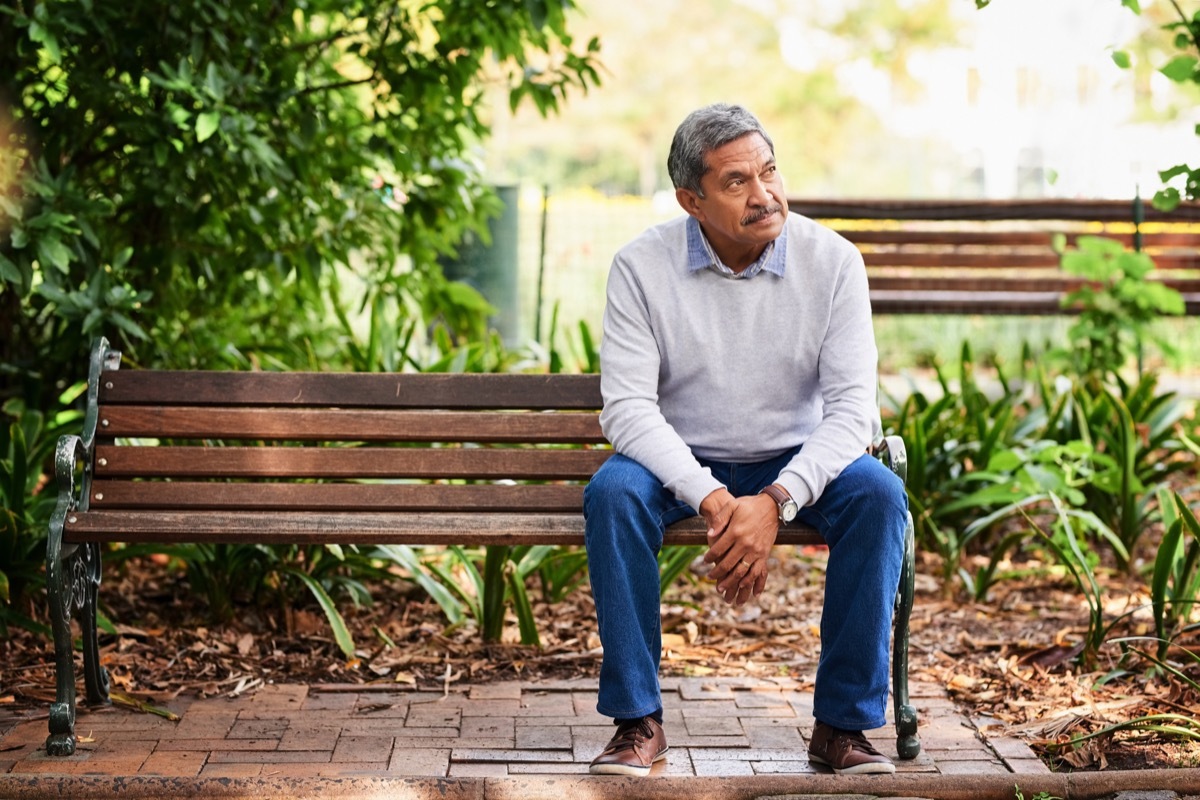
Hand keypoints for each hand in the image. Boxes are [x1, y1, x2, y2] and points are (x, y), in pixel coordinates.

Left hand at [700, 490, 777, 605]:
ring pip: (741, 572)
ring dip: (731, 582)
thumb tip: (709, 535)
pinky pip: (758, 572)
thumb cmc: (749, 505)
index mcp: (736, 532)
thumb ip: (720, 519)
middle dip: (717, 573)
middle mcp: (746, 543)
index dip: (709, 557)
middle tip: (709, 578)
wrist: (772, 506)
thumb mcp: (732, 506)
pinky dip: (751, 582)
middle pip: (728, 564)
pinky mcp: (765, 554)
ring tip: (722, 589)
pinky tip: (744, 588)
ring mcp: (756, 551)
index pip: (718, 549)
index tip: (705, 561)